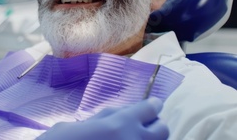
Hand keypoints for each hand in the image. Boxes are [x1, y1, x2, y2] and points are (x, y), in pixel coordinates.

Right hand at [38, 97, 168, 139]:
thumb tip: (117, 115)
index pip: (151, 107)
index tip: (150, 105)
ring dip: (146, 138)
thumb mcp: (78, 125)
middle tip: (141, 125)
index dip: (151, 105)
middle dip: (154, 125)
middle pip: (163, 129)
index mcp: (120, 123)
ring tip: (131, 137)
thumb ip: (103, 119)